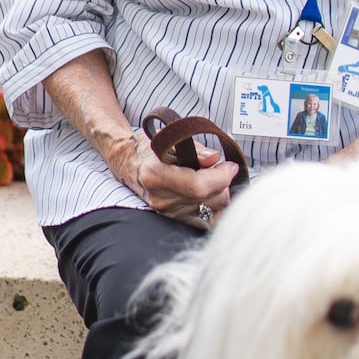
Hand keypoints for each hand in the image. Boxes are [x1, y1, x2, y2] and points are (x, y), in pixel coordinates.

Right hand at [112, 130, 238, 224]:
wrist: (129, 162)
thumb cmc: (150, 148)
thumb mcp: (170, 138)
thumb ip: (195, 148)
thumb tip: (214, 158)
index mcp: (156, 175)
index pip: (197, 186)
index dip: (220, 176)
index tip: (229, 165)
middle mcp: (161, 198)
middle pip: (209, 200)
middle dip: (223, 183)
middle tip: (221, 168)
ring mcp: (167, 212)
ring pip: (212, 211)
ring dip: (220, 194)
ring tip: (213, 179)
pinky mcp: (175, 220)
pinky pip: (207, 220)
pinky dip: (215, 207)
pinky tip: (212, 194)